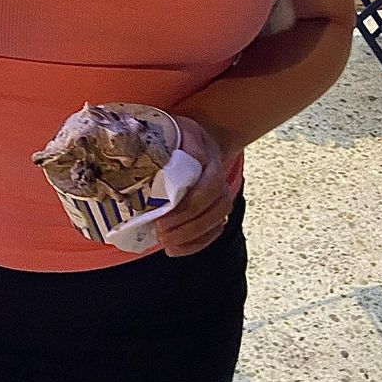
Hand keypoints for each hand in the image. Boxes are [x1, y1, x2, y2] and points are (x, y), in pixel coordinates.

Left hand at [155, 118, 234, 256]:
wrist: (197, 143)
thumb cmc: (183, 138)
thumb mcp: (183, 131)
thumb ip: (188, 142)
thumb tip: (196, 159)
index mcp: (213, 164)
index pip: (209, 189)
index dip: (187, 207)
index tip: (161, 216)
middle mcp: (222, 185)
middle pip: (213, 212)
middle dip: (187, 227)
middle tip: (160, 233)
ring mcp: (221, 201)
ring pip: (215, 225)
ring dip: (190, 238)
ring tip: (165, 243)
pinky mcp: (215, 214)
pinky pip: (212, 234)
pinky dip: (195, 245)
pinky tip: (175, 250)